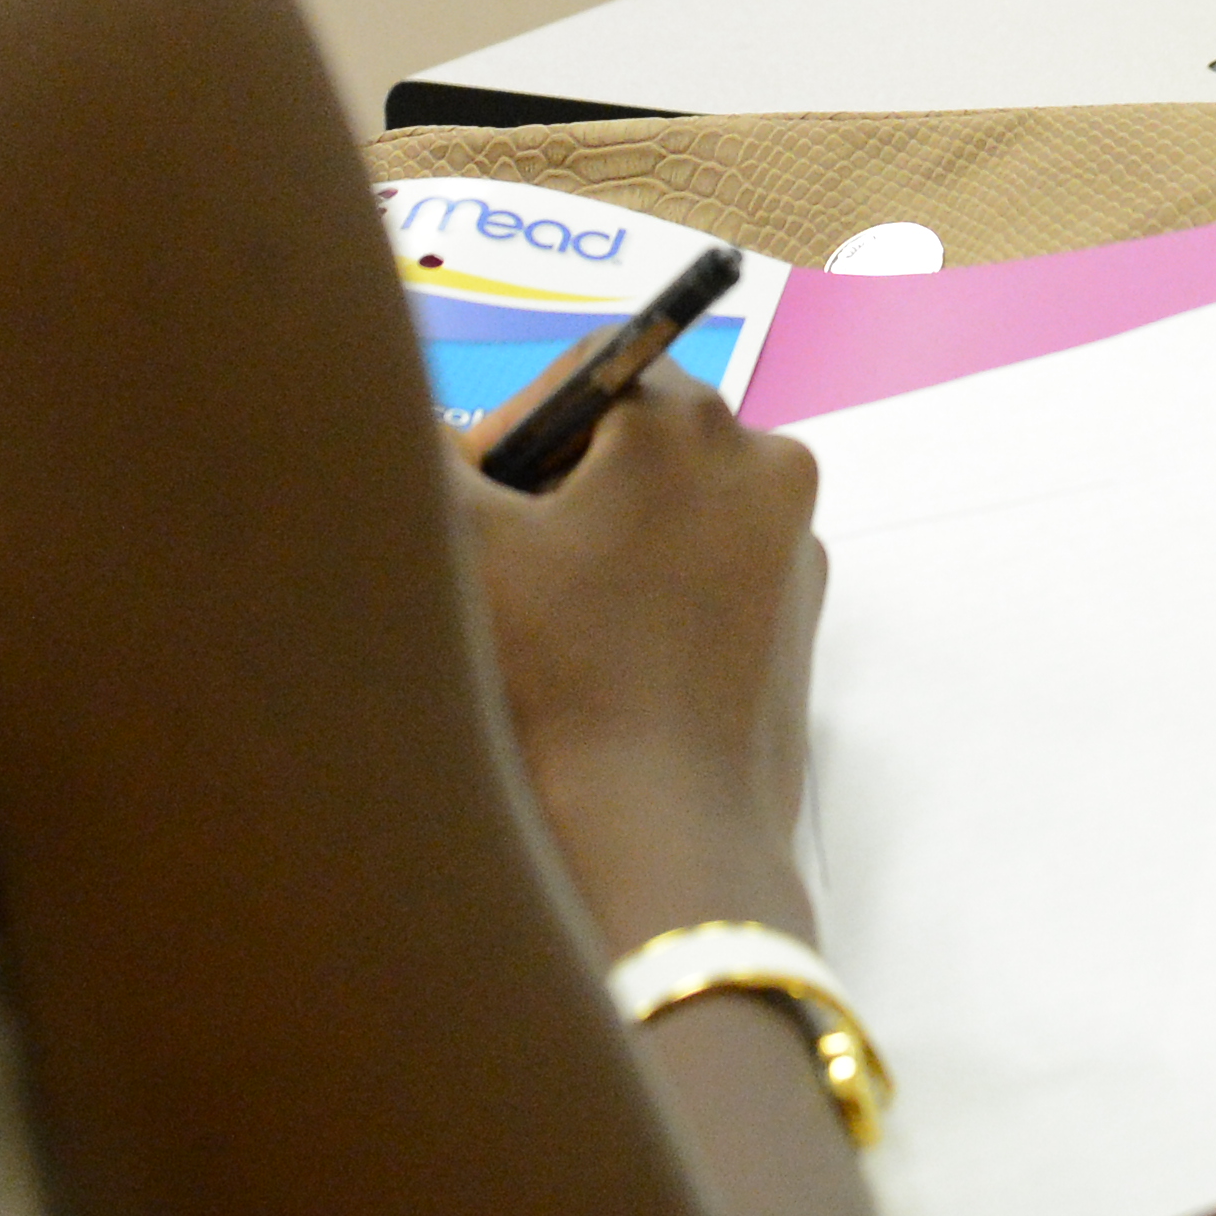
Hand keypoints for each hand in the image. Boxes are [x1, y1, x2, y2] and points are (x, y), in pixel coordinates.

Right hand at [457, 362, 826, 949]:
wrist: (659, 841)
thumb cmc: (559, 682)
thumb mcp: (461, 545)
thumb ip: (426, 452)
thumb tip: (413, 415)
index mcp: (691, 423)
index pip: (587, 374)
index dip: (516, 428)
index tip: (476, 497)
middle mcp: (765, 467)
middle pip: (637, 439)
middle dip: (562, 484)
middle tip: (502, 559)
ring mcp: (794, 550)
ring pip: (675, 508)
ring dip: (610, 539)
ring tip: (549, 618)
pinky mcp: (801, 624)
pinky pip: (713, 573)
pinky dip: (658, 592)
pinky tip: (604, 658)